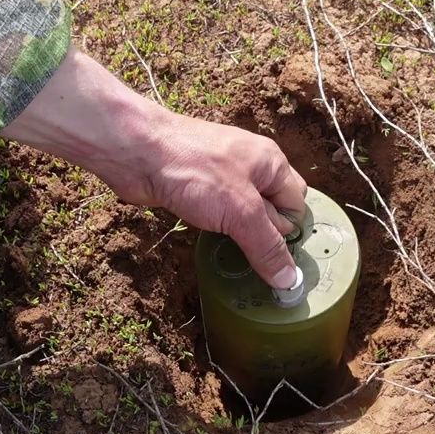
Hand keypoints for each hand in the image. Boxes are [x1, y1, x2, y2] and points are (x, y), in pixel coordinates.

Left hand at [0, 48, 307, 287]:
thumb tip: (290, 281)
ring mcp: (221, 176)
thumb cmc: (196, 170)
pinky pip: (218, 213)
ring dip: (242, 235)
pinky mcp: (196, 188)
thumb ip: (267, 246)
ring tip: (239, 263)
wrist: (137, 152)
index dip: (291, 233)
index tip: (281, 263)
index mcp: (271, 163)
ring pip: (243, 212)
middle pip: (272, 209)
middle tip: (261, 267)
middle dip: (268, 236)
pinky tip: (213, 245)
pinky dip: (219, 229)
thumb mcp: (241, 213)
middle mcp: (250, 167)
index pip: (297, 204)